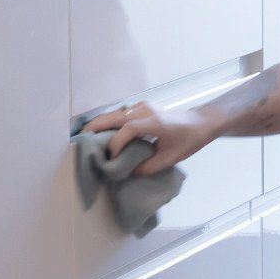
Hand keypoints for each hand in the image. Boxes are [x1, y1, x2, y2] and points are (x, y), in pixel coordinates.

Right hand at [80, 100, 215, 174]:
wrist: (200, 122)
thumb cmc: (189, 140)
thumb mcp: (171, 158)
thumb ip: (149, 166)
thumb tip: (127, 172)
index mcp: (155, 122)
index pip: (128, 129)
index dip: (116, 142)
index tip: (110, 157)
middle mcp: (145, 110)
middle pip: (114, 116)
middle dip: (94, 127)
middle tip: (79, 140)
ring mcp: (142, 106)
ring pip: (114, 113)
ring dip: (98, 124)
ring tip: (85, 137)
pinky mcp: (140, 107)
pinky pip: (119, 114)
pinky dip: (107, 122)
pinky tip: (100, 134)